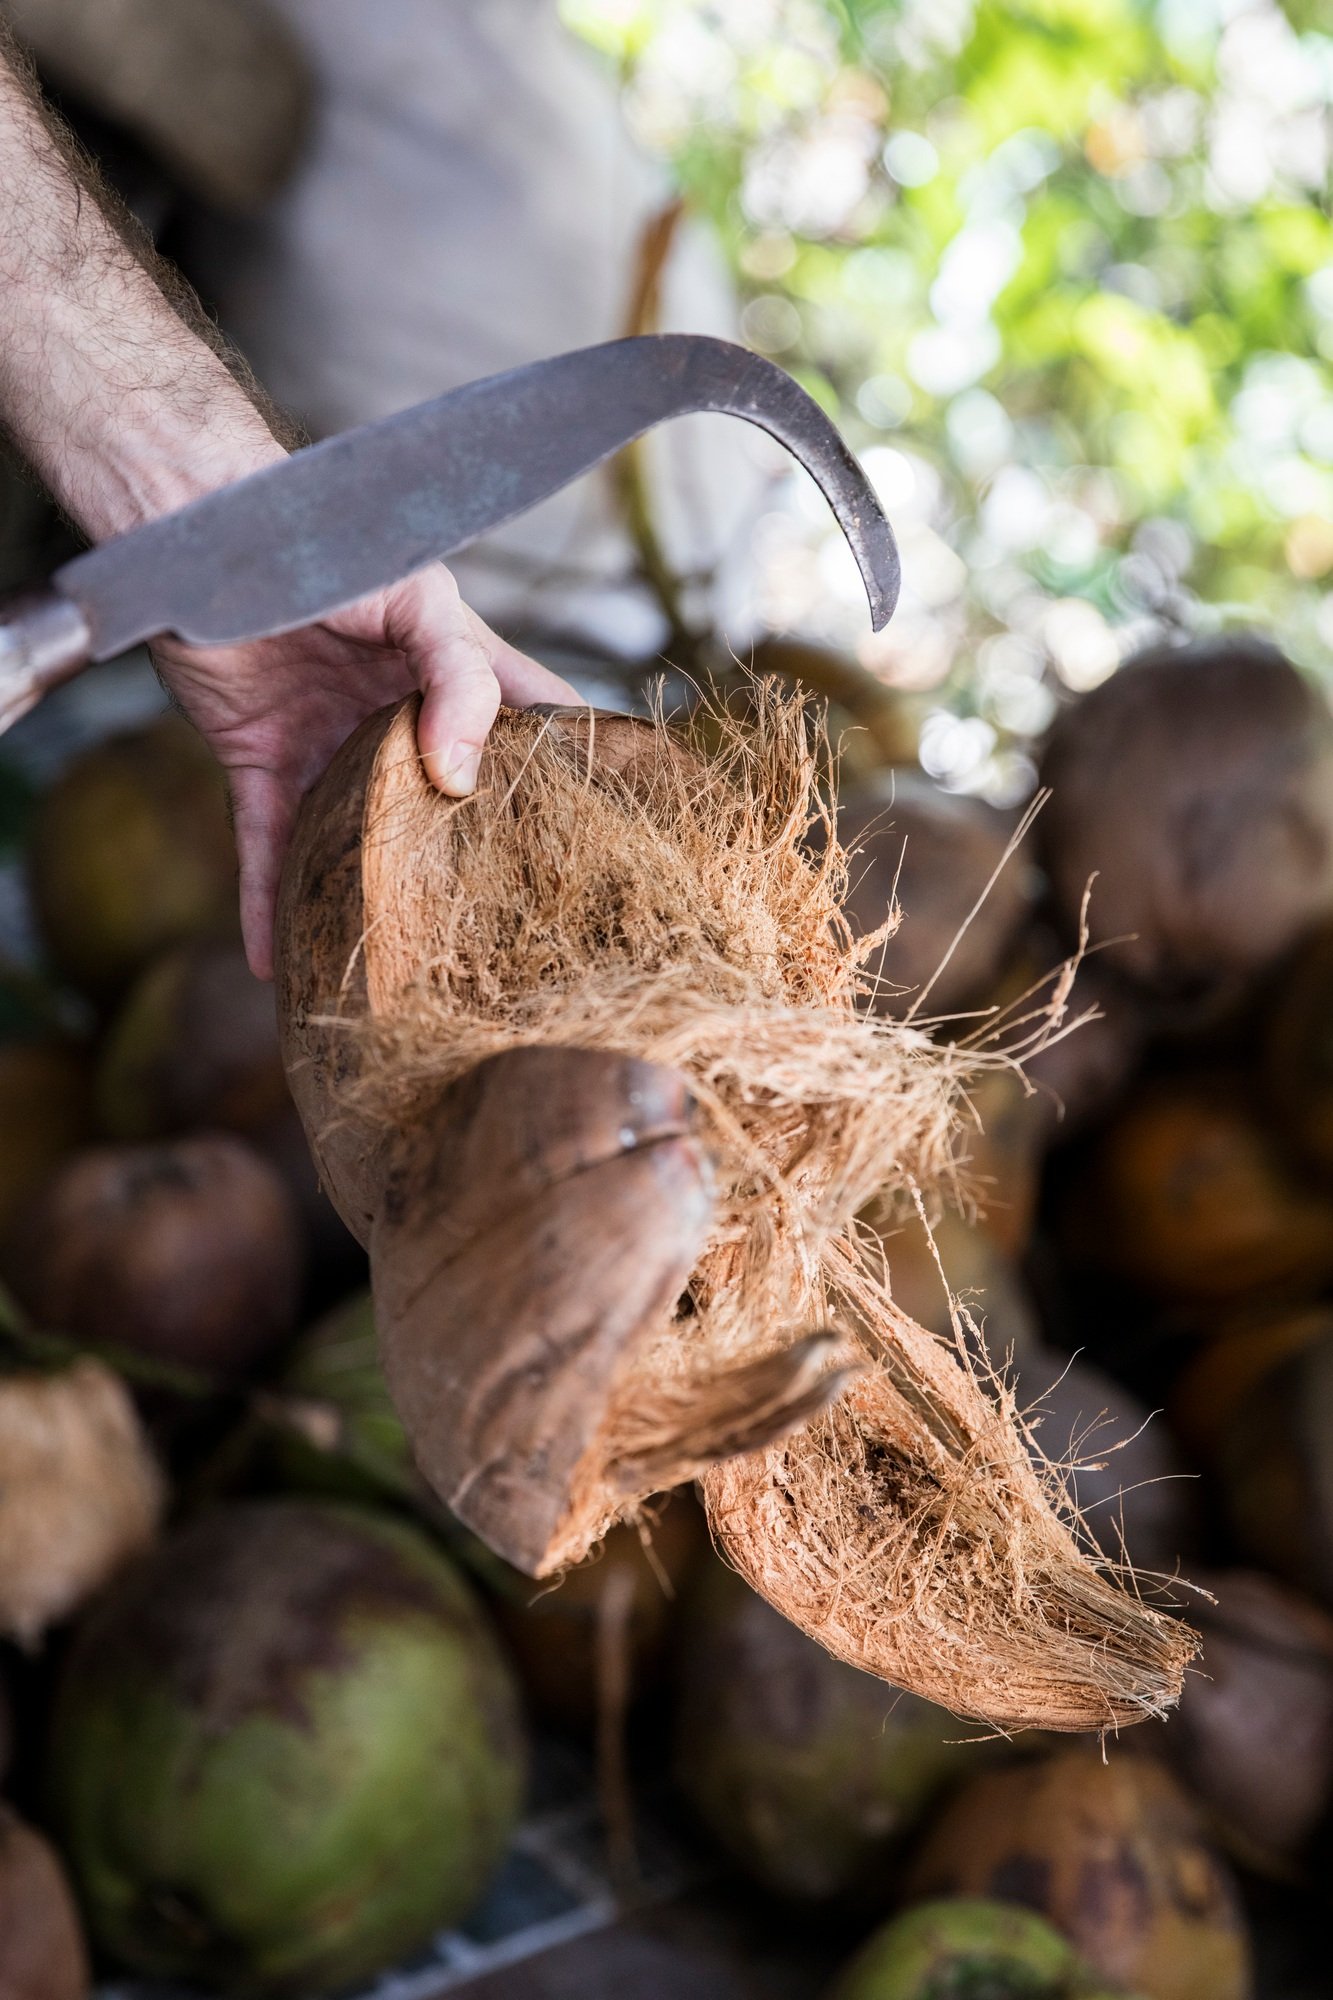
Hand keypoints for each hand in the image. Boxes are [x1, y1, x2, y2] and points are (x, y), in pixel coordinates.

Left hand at [153, 564, 577, 978]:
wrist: (204, 533)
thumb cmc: (325, 542)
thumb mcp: (418, 601)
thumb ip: (459, 679)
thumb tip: (464, 778)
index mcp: (454, 672)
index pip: (533, 722)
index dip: (572, 768)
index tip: (609, 830)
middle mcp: (399, 719)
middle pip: (447, 803)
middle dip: (472, 860)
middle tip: (508, 926)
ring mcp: (332, 746)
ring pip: (359, 839)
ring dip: (372, 898)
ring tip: (400, 966)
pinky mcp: (262, 763)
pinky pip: (267, 847)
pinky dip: (266, 903)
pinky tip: (275, 960)